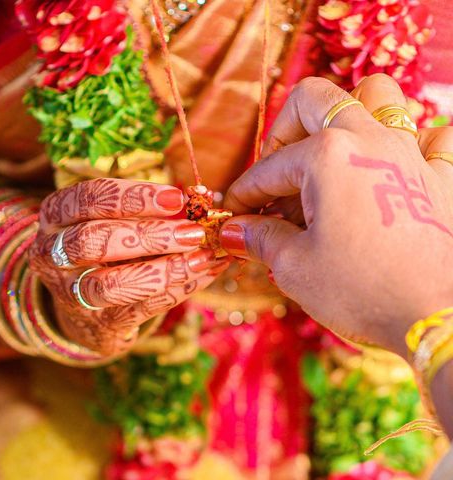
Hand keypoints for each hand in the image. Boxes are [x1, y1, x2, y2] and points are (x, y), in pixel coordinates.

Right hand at [29, 178, 229, 355]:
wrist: (88, 308)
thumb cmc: (109, 247)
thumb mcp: (117, 220)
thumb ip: (150, 209)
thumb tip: (200, 199)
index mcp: (56, 215)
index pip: (88, 199)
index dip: (133, 197)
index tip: (176, 198)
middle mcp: (53, 253)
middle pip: (93, 241)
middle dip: (149, 235)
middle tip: (192, 232)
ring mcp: (71, 293)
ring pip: (111, 284)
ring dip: (164, 269)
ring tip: (203, 256)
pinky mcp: (98, 324)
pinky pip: (140, 309)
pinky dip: (178, 290)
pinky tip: (205, 272)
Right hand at [221, 75, 452, 358]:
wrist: (439, 319)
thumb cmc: (363, 292)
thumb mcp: (294, 267)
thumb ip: (260, 237)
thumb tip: (234, 230)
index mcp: (327, 156)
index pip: (268, 168)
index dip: (243, 193)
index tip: (233, 216)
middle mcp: (370, 141)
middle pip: (315, 100)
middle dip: (283, 130)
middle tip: (276, 173)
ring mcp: (412, 154)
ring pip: (380, 97)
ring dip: (349, 114)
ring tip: (331, 155)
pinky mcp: (445, 177)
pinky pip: (436, 136)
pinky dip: (415, 142)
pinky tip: (396, 168)